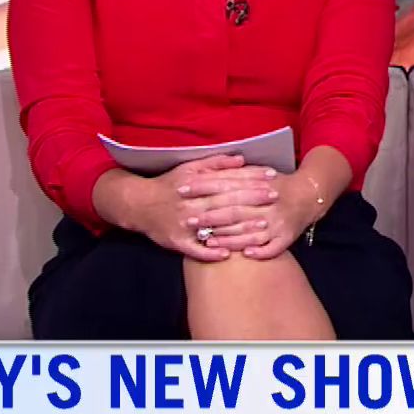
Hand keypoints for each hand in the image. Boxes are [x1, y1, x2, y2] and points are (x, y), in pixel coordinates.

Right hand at [101, 154, 272, 261]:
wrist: (138, 204)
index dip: (251, 178)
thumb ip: (215, 163)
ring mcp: (184, 224)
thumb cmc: (169, 185)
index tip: (271, 177)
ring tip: (263, 227)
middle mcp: (190, 204)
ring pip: (215, 226)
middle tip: (275, 197)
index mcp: (195, 184)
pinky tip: (229, 254)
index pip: (228, 180)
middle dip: (252, 199)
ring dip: (239, 227)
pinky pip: (196, 249)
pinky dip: (211, 252)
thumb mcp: (189, 168)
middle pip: (226, 201)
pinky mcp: (177, 242)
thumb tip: (240, 158)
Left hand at [188, 168, 326, 259]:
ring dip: (228, 237)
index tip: (185, 190)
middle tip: (190, 220)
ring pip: (250, 232)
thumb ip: (236, 172)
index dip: (204, 188)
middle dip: (211, 216)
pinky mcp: (287, 237)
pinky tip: (244, 254)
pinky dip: (259, 251)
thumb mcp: (258, 173)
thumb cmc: (278, 184)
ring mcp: (278, 222)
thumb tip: (209, 170)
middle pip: (235, 211)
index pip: (226, 186)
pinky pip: (273, 248)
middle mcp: (268, 205)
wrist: (309, 195)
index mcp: (258, 185)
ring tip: (208, 240)